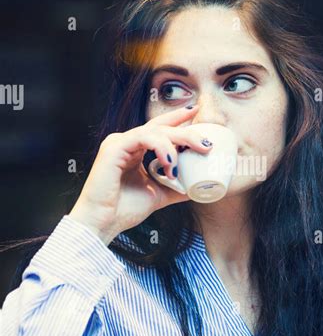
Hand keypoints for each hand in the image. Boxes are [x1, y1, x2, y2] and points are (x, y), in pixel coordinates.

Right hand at [69, 105, 212, 244]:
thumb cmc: (123, 210)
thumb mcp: (158, 195)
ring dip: (176, 143)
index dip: (177, 118)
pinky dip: (161, 148)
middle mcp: (126, 142)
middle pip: (161, 127)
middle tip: (206, 144)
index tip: (197, 112)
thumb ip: (175, 188)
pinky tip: (169, 163)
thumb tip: (197, 187)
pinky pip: (143, 138)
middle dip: (186, 133)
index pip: (159, 128)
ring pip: (155, 131)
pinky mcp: (113, 148)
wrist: (103, 223)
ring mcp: (118, 143)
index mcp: (134, 150)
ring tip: (184, 164)